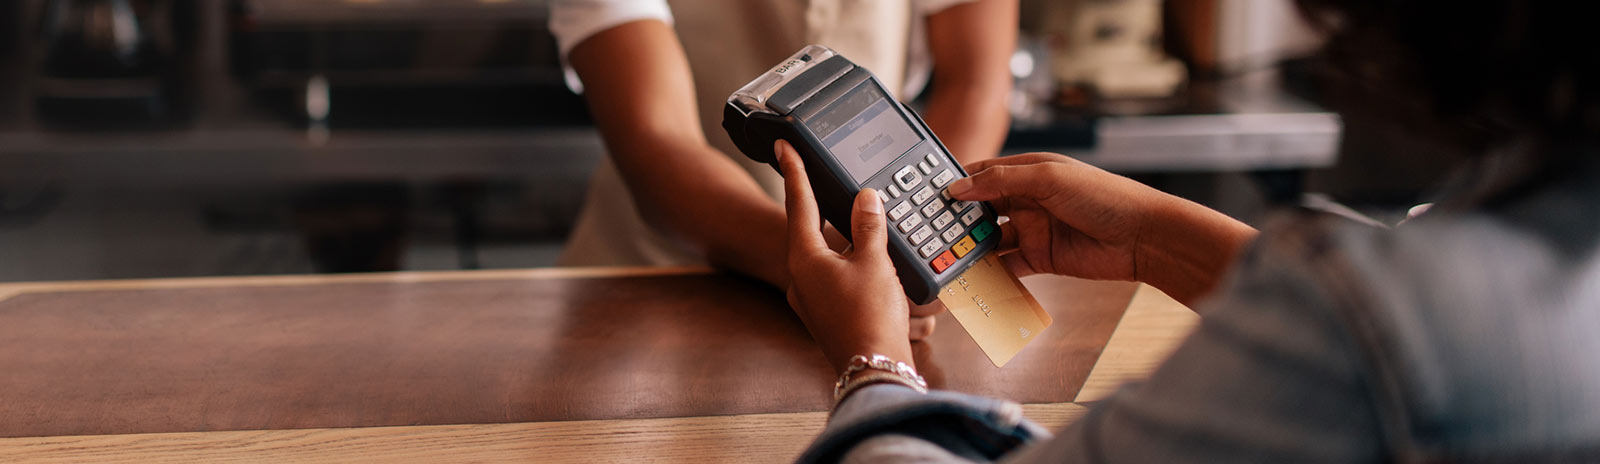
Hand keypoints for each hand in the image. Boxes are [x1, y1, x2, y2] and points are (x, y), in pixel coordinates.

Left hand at [776, 140, 914, 373]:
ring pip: (821, 253)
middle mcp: (800, 277)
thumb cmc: (870, 318)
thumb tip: (866, 199)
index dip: (794, 171)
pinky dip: (847, 261)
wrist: (873, 368)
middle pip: (807, 228)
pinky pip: (832, 275)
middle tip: (819, 177)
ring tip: (858, 223)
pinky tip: (865, 261)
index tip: (784, 146)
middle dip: (819, 204)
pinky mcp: (823, 312)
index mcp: (804, 259)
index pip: (798, 203)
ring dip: (839, 236)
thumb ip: (869, 225)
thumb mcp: (874, 262)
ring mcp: (809, 297)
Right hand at [947, 153, 1257, 305]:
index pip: (982, 174)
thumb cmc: (1105, 196)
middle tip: (929, 232)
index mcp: (1029, 171)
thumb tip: (959, 187)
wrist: (1143, 237)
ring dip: (969, 248)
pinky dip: (988, 273)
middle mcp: (1027, 199)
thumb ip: (1001, 181)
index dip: (956, 185)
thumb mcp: (1049, 178)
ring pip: (990, 240)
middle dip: (956, 221)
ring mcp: (1032, 230)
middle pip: (981, 209)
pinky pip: (1006, 266)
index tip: (928, 197)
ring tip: (945, 257)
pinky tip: (971, 277)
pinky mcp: (1040, 258)